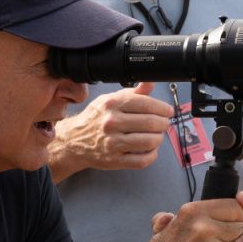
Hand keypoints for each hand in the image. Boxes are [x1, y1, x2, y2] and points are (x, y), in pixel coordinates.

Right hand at [50, 83, 172, 176]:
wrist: (74, 140)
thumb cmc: (96, 118)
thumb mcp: (111, 99)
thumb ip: (134, 92)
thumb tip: (150, 81)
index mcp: (112, 104)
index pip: (146, 104)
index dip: (162, 108)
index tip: (168, 111)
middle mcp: (112, 122)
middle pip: (151, 123)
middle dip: (163, 123)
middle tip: (164, 123)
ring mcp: (113, 143)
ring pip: (149, 141)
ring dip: (159, 138)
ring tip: (157, 135)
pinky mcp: (114, 160)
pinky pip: (142, 160)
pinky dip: (152, 155)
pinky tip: (150, 149)